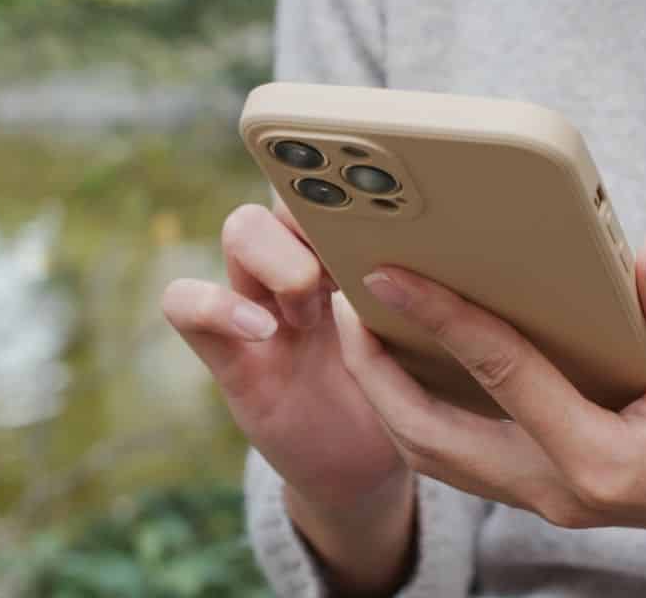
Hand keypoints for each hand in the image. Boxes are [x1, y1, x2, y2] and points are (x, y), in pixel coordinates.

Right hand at [161, 202, 413, 594]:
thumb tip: (461, 239)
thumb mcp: (433, 335)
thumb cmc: (409, 393)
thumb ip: (432, 291)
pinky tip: (264, 331)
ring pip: (241, 229)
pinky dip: (215, 305)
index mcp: (351, 252)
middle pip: (289, 189)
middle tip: (351, 270)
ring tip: (314, 312)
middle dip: (317, 216)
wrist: (368, 467)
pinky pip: (184, 304)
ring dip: (282, 261)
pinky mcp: (230, 356)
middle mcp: (302, 266)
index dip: (348, 178)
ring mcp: (260, 305)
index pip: (337, 182)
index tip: (382, 206)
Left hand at [336, 236, 645, 586]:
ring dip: (388, 394)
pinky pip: (462, 454)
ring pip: (437, 454)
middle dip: (373, 371)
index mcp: (600, 462)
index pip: (498, 376)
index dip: (438, 317)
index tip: (385, 272)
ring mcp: (550, 495)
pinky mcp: (552, 486)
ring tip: (361, 324)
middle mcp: (560, 489)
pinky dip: (425, 408)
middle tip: (341, 299)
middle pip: (430, 437)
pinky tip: (416, 357)